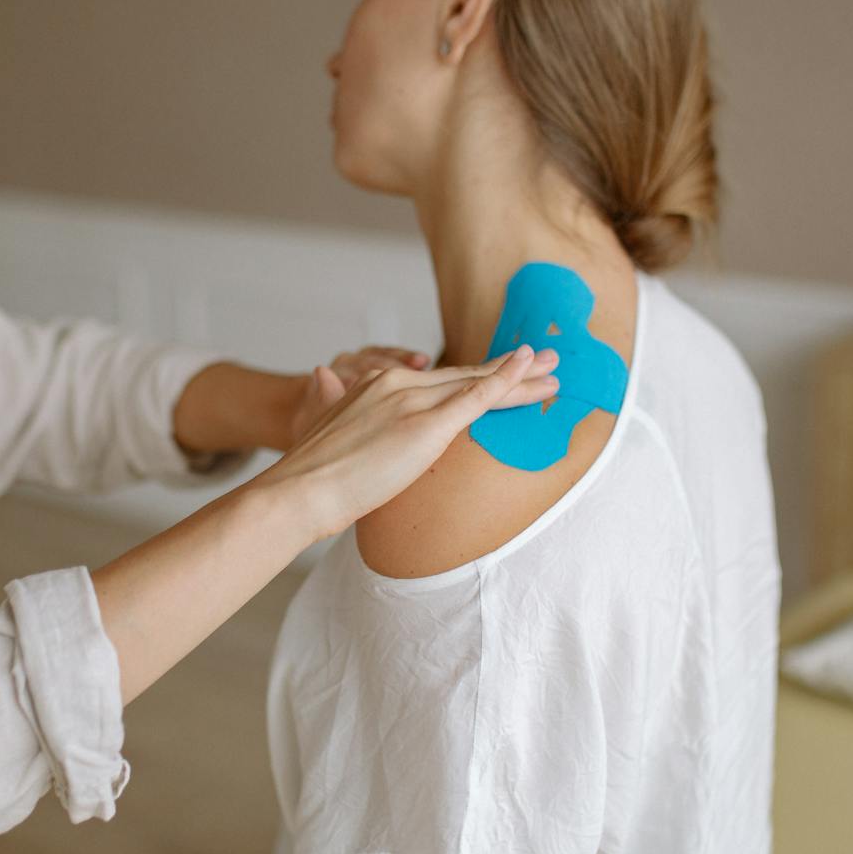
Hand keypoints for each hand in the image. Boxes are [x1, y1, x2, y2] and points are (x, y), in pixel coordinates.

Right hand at [258, 345, 558, 542]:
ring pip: (478, 384)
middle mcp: (396, 385)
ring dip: (521, 378)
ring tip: (555, 373)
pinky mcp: (424, 425)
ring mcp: (411, 402)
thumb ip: (330, 399)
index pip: (438, 380)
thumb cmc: (307, 475)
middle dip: (511, 370)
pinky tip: (528, 371)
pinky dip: (505, 382)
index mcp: (374, 386)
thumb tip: (321, 378)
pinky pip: (475, 398)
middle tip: (547, 362)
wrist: (297, 491)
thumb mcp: (321, 424)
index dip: (476, 375)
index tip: (503, 370)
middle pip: (465, 376)